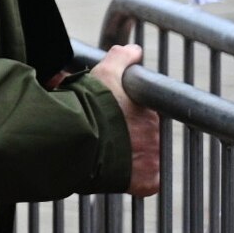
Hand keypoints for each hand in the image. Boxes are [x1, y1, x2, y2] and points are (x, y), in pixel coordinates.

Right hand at [90, 44, 161, 197]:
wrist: (77, 138)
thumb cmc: (88, 106)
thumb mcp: (104, 73)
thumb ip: (121, 58)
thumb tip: (133, 50)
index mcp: (150, 114)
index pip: (145, 116)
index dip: (128, 115)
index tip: (115, 115)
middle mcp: (157, 137)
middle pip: (143, 136)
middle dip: (126, 134)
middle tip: (104, 131)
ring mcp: (154, 161)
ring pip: (143, 157)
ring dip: (128, 154)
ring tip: (104, 149)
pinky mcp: (147, 183)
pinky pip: (144, 181)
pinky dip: (131, 177)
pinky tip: (113, 167)